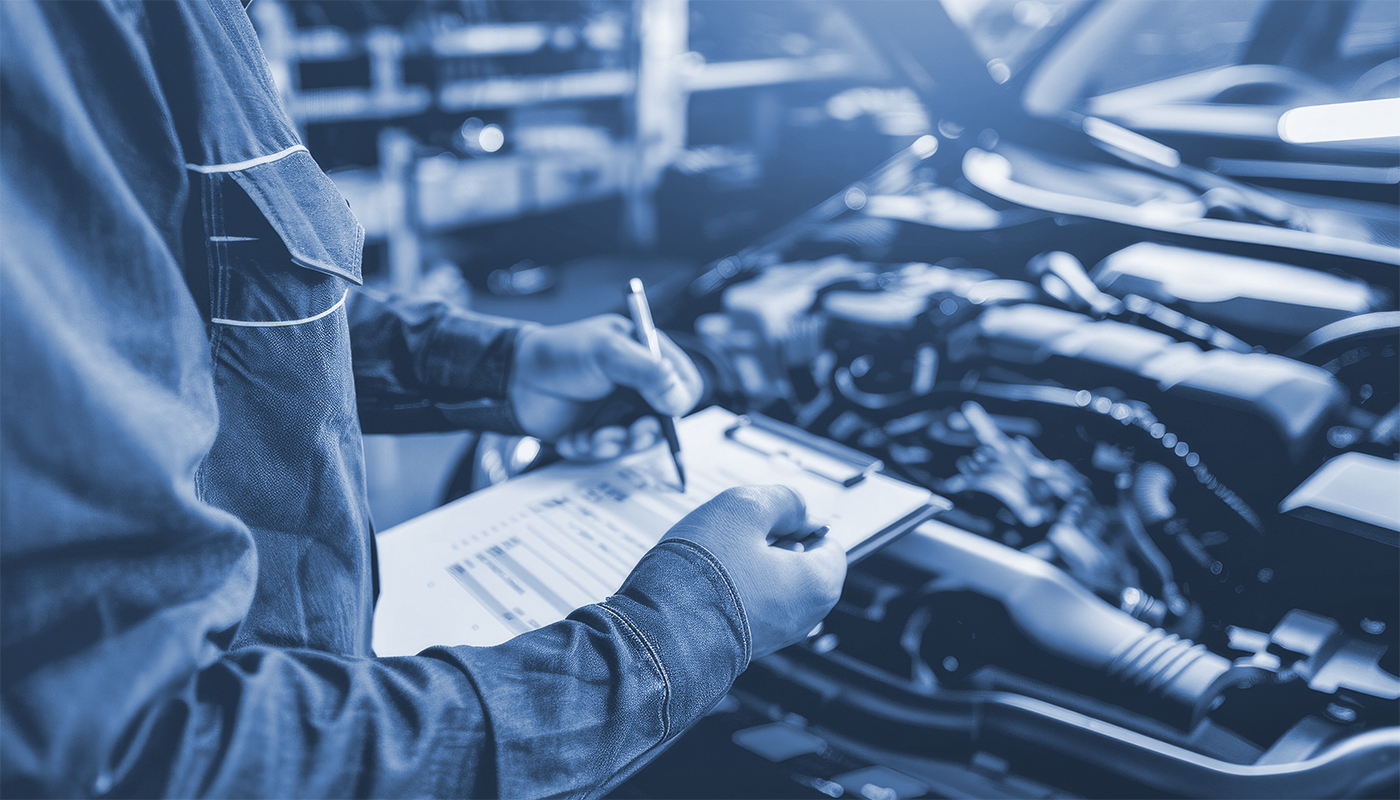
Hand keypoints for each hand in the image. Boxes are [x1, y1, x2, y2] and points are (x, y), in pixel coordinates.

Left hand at [509, 315, 702, 455]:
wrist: (514, 380)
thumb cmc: (560, 354)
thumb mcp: (608, 353)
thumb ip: (649, 372)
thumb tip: (680, 400)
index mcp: (646, 357)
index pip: (684, 383)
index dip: (678, 401)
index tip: (663, 410)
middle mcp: (636, 387)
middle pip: (664, 420)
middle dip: (644, 432)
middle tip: (630, 434)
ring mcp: (617, 411)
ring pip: (636, 442)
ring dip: (616, 444)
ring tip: (593, 437)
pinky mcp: (597, 433)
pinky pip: (608, 453)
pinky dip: (591, 450)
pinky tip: (572, 439)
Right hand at [662, 486, 846, 658]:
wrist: (656, 634)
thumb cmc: (702, 575)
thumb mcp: (744, 507)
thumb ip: (783, 500)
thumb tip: (798, 510)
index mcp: (818, 584)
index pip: (829, 542)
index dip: (798, 521)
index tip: (770, 518)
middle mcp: (804, 617)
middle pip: (801, 563)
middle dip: (773, 543)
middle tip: (739, 534)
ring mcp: (775, 635)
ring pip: (772, 583)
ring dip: (749, 564)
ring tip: (717, 556)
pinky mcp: (746, 645)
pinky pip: (751, 604)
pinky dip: (734, 588)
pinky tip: (706, 580)